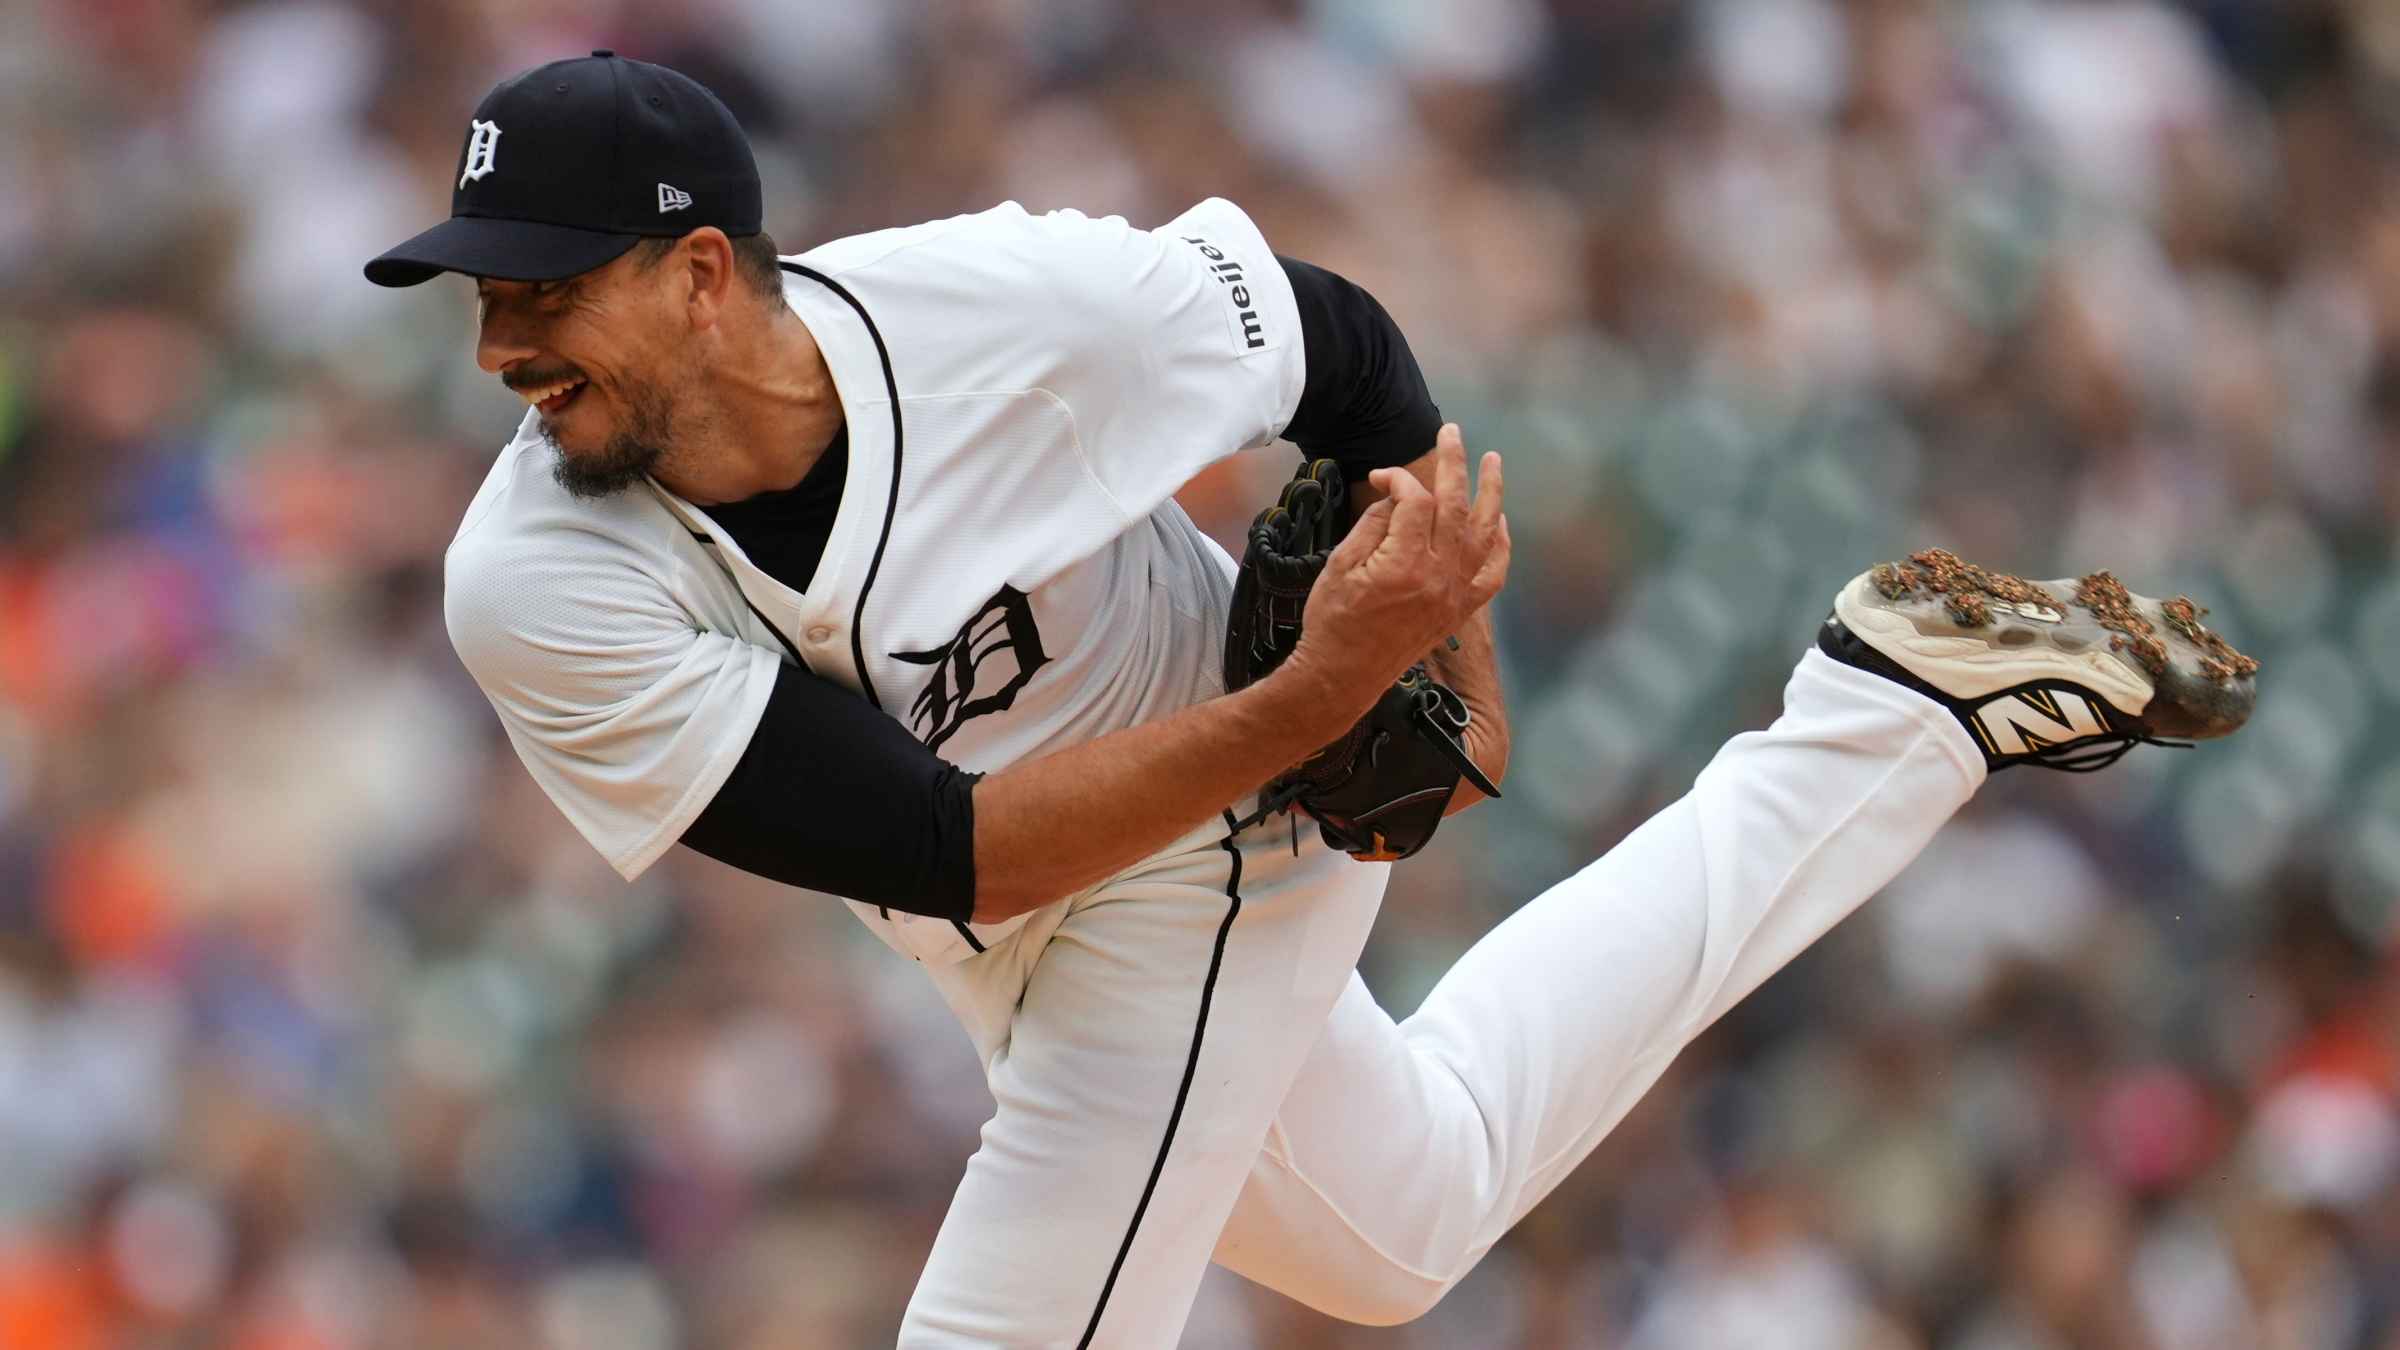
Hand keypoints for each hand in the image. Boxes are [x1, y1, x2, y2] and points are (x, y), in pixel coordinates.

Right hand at [1281, 424, 1508, 721]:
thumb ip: (1373, 525)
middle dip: (1454, 462)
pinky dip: (1500, 545)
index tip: (1379, 477)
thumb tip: (1395, 495)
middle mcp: (1438, 576)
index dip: (1398, 479)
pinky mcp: (1458, 611)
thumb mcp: (1339, 565)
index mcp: (1404, 563)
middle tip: (1452, 431)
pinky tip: (1498, 522)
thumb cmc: (1331, 620)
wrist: (1342, 677)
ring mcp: (1453, 594)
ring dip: (1491, 494)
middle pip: (1455, 506)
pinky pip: (1492, 573)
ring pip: (1484, 534)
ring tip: (1493, 462)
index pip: (1415, 500)